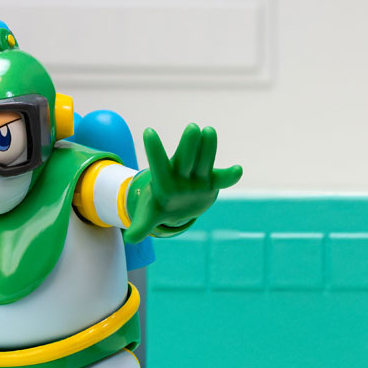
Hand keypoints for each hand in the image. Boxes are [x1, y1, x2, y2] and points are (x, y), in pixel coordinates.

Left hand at [124, 124, 241, 243]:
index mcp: (163, 181)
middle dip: (188, 145)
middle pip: (184, 159)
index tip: (148, 131)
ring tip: (209, 131)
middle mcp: (181, 175)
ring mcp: (197, 177)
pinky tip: (237, 171)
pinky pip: (222, 179)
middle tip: (192, 127)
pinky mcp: (212, 183)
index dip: (154, 149)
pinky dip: (230, 176)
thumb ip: (140, 226)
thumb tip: (130, 240)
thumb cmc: (160, 207)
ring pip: (203, 162)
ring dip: (208, 148)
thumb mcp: (149, 217)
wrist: (177, 205)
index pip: (158, 164)